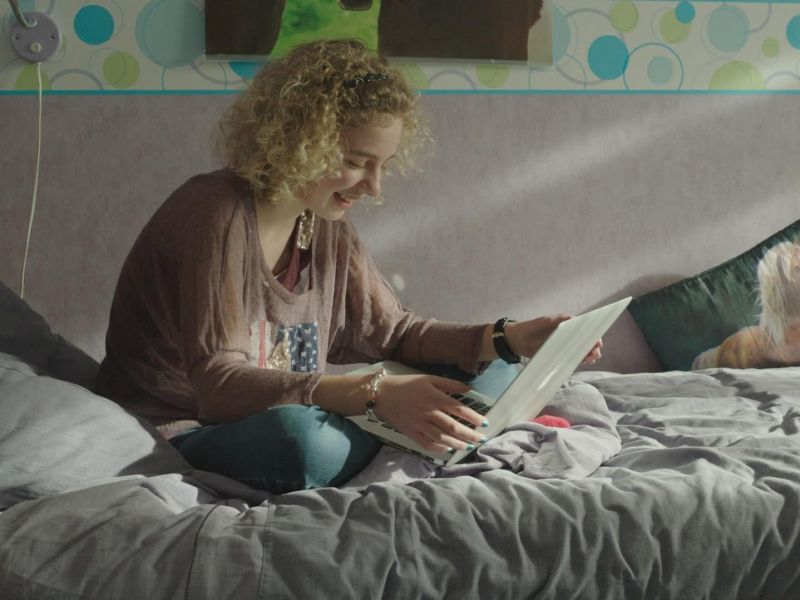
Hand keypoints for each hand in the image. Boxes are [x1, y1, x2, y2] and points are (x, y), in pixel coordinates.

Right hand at [374, 374, 488, 453]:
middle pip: (454, 427)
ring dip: (458, 444)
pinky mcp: (411, 433)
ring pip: (442, 438)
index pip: (460, 410)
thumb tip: (469, 389)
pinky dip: (438, 449)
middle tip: (482, 440)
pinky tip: (447, 451)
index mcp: (436, 398)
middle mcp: (430, 413)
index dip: (474, 418)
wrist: (382, 394)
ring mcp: (420, 425)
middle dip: (471, 435)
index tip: (485, 423)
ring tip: (468, 447)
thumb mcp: (429, 378)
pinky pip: (427, 444)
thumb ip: (450, 384)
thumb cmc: (407, 384)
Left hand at [504, 316, 602, 364]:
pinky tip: (582, 362)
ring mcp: (566, 345)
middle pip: (588, 342)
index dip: (595, 336)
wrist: (517, 340)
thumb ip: (562, 320)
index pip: (587, 329)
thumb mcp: (547, 321)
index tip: (597, 343)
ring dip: (589, 355)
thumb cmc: (532, 327)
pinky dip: (581, 360)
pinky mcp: (560, 355)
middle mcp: (570, 335)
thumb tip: (576, 320)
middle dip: (594, 349)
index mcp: (569, 325)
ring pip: (583, 351)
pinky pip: (574, 358)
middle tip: (593, 355)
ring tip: (588, 360)